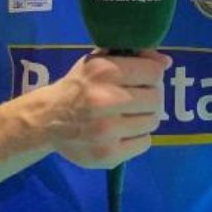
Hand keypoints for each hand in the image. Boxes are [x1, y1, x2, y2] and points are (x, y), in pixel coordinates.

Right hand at [44, 49, 171, 168]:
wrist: (46, 119)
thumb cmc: (77, 87)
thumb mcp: (96, 63)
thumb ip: (130, 57)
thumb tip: (165, 61)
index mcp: (103, 72)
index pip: (153, 72)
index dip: (151, 74)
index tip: (142, 79)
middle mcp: (105, 100)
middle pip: (156, 98)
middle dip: (150, 97)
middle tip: (136, 99)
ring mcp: (106, 130)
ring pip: (152, 121)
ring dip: (144, 117)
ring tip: (127, 116)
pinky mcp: (108, 154)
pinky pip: (144, 143)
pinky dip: (137, 137)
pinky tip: (121, 132)